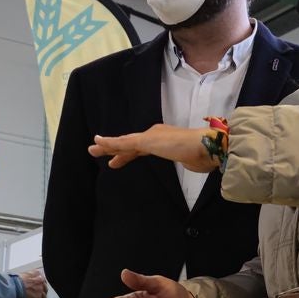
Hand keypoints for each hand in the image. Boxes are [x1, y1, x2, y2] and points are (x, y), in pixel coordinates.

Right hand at [18, 269, 47, 297]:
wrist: (14, 286)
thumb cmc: (15, 281)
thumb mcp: (23, 275)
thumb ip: (28, 278)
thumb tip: (27, 281)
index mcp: (37, 273)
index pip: (42, 279)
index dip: (40, 284)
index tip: (39, 287)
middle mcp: (40, 281)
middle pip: (44, 288)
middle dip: (42, 292)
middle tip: (38, 294)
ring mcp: (40, 289)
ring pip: (43, 296)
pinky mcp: (38, 297)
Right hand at [89, 125, 215, 172]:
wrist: (205, 149)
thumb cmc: (176, 144)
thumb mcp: (148, 142)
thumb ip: (124, 143)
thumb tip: (100, 140)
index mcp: (149, 133)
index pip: (123, 140)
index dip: (108, 145)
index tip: (93, 148)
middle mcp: (155, 137)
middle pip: (129, 145)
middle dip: (113, 150)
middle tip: (96, 155)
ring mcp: (164, 146)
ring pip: (139, 151)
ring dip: (126, 155)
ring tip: (114, 164)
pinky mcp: (174, 156)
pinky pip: (150, 156)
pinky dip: (139, 158)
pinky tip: (140, 160)